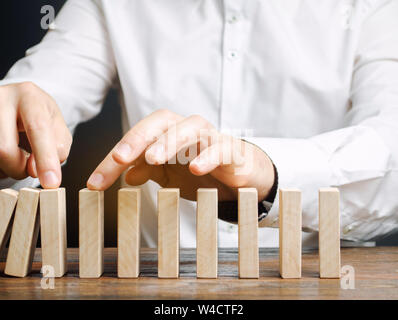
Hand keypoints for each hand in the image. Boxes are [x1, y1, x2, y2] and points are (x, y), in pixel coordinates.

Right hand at [0, 82, 71, 187]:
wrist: (18, 104)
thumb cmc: (40, 117)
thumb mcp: (58, 127)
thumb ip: (57, 148)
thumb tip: (34, 170)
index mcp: (28, 96)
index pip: (37, 128)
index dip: (45, 158)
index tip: (51, 183)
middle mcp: (0, 99)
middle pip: (4, 148)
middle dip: (19, 168)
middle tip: (30, 168)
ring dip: (8, 168)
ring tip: (18, 157)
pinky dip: (0, 167)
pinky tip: (6, 158)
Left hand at [87, 109, 274, 200]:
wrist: (240, 174)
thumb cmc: (202, 170)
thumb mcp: (169, 174)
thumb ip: (148, 171)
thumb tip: (126, 176)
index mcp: (169, 133)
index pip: (138, 138)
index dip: (114, 158)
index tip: (96, 182)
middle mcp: (188, 129)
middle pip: (162, 121)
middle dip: (138, 138)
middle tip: (120, 158)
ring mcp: (211, 137)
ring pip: (191, 127)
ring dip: (170, 141)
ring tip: (153, 158)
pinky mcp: (232, 150)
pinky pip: (221, 148)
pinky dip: (208, 156)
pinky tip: (196, 169)